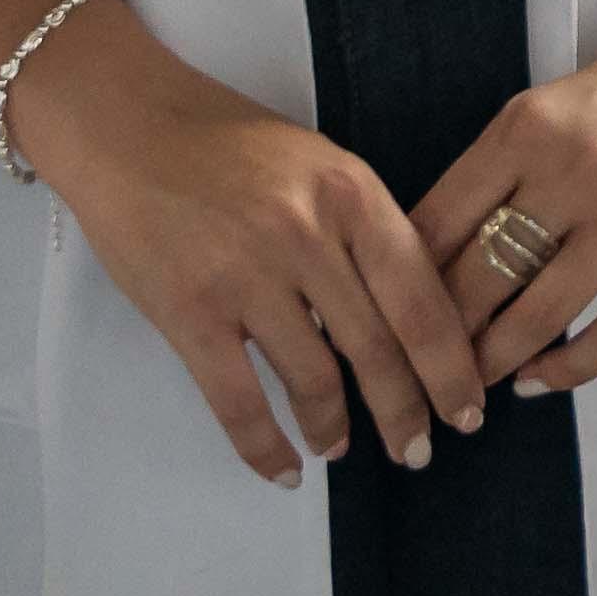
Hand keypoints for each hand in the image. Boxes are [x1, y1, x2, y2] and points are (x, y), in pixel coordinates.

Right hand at [3, 9, 491, 485]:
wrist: (128, 126)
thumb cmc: (228, 145)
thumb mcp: (319, 165)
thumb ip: (364, 232)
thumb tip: (410, 317)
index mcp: (352, 194)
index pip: (421, 296)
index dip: (451, 365)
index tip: (468, 407)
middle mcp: (308, 235)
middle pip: (377, 347)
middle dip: (406, 411)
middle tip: (416, 450)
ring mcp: (246, 275)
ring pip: (314, 379)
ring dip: (334, 427)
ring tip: (340, 447)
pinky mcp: (190, 311)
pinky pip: (239, 401)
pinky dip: (264, 446)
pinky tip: (282, 469)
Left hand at [413, 0, 596, 394]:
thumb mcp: (550, 110)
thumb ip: (500, 173)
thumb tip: (437, 256)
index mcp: (524, 127)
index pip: (438, 222)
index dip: (401, 286)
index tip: (385, 323)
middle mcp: (569, 169)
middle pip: (478, 276)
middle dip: (439, 339)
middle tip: (419, 375)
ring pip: (537, 314)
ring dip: (494, 363)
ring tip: (471, 390)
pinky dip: (569, 368)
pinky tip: (542, 379)